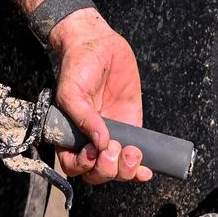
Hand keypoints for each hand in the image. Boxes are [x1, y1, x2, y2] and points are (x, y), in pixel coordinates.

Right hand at [48, 8, 148, 183]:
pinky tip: (147, 168)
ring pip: (117, 169)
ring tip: (132, 152)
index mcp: (70, 134)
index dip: (84, 166)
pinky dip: (141, 167)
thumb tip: (100, 143)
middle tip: (114, 149)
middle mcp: (90, 139)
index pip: (74, 165)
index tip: (93, 152)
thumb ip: (82, 116)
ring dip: (126, 170)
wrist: (99, 44)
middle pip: (97, 173)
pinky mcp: (131, 128)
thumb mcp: (72, 90)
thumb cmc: (78, 65)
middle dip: (107, 169)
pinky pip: (136, 156)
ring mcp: (112, 135)